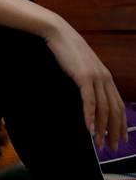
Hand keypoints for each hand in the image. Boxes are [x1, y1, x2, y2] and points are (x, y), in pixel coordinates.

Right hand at [45, 22, 127, 150]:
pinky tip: (89, 129)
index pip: (118, 105)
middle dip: (115, 131)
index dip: (121, 124)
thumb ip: (89, 79)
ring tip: (100, 143)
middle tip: (113, 147)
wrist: (58, 32)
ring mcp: (95, 77)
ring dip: (103, 129)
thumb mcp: (82, 66)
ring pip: (104, 109)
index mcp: (106, 76)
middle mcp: (105, 78)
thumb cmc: (67, 49)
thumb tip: (89, 94)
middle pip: (115, 110)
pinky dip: (90, 116)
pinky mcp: (83, 77)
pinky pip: (90, 101)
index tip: (120, 138)